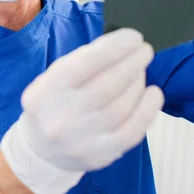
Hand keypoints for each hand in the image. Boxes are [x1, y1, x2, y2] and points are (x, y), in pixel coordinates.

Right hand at [0, 28, 163, 193]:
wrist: (39, 151)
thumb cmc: (50, 104)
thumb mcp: (53, 78)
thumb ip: (83, 61)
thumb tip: (121, 44)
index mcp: (46, 91)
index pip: (86, 63)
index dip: (115, 47)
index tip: (134, 37)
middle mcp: (62, 117)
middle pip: (108, 84)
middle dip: (132, 63)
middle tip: (144, 50)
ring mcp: (81, 140)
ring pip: (122, 106)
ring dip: (138, 83)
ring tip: (141, 71)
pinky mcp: (99, 156)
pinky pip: (132, 132)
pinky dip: (147, 110)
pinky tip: (153, 94)